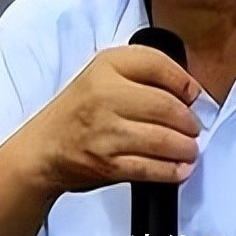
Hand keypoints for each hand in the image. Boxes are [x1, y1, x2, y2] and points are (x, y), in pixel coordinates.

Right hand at [19, 45, 201, 196]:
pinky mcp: (107, 164)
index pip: (158, 64)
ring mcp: (105, 131)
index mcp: (104, 67)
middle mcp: (103, 95)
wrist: (42, 149)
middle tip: (192, 127)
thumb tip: (187, 90)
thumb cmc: (77, 113)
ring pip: (166, 140)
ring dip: (187, 148)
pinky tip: (179, 167)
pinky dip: (174, 171)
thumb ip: (140, 73)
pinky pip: (154, 168)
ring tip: (188, 148)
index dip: (185, 82)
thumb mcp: (100, 75)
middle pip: (169, 106)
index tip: (192, 95)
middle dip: (190, 121)